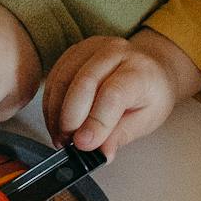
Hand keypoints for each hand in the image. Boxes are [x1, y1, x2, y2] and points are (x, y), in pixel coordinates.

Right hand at [42, 28, 197, 154]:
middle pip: (83, 83)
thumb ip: (121, 135)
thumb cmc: (150, 93)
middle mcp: (115, 52)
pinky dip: (51, 103)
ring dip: (56, 113)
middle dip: (71, 119)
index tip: (83, 144)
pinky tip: (56, 121)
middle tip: (70, 143)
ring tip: (62, 136)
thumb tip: (100, 152)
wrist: (150, 67)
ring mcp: (91, 48)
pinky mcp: (74, 52)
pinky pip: (54, 77)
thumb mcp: (146, 119)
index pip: (113, 94)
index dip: (95, 122)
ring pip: (63, 79)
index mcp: (139, 70)